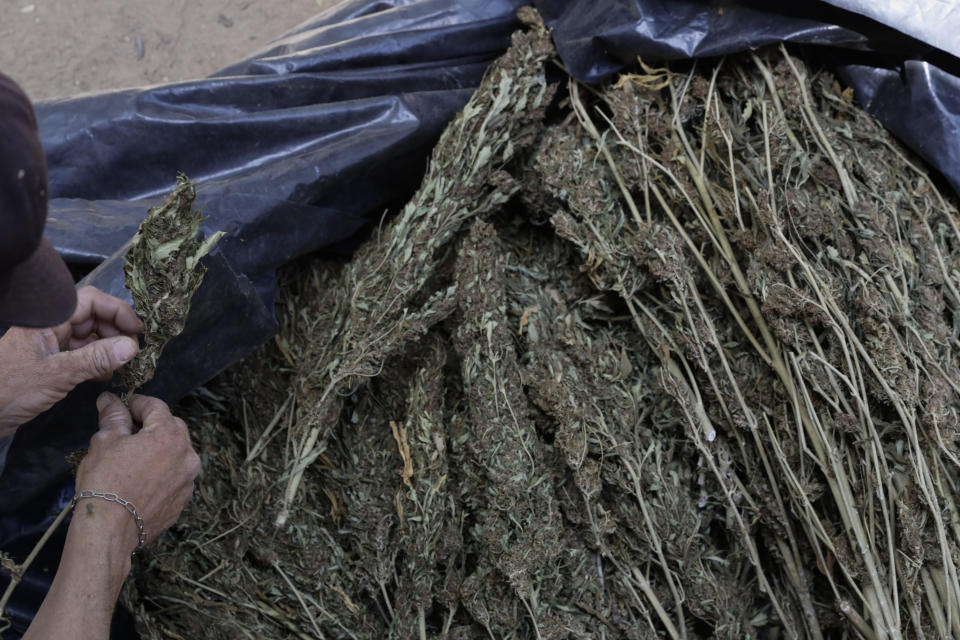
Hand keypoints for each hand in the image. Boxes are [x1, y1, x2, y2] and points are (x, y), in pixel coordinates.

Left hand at [0, 286, 141, 435]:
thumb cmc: (10, 390)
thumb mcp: (56, 374)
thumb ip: (95, 359)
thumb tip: (132, 347)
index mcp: (49, 319)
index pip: (91, 301)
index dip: (118, 311)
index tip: (138, 330)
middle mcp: (52, 328)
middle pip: (94, 318)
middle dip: (117, 332)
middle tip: (134, 352)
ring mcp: (52, 346)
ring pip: (90, 338)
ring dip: (110, 350)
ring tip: (127, 365)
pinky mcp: (52, 364)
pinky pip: (82, 356)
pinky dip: (98, 363)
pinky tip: (109, 375)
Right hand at [74, 393, 200, 553]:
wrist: (109, 530)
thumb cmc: (105, 481)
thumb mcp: (104, 442)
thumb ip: (113, 417)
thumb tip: (110, 400)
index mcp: (170, 435)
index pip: (156, 407)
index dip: (137, 403)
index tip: (123, 407)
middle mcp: (187, 455)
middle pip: (172, 428)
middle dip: (152, 425)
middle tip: (128, 431)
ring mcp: (188, 480)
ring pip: (176, 454)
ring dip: (160, 450)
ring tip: (134, 457)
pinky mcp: (183, 500)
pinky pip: (175, 477)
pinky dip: (162, 472)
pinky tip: (142, 480)